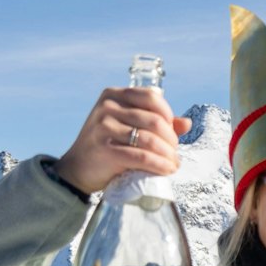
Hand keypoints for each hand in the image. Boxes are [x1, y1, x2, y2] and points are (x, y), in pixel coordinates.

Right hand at [56, 88, 191, 195]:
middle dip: (171, 140)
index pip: (152, 97)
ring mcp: (104, 126)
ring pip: (150, 139)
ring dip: (168, 154)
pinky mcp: (105, 149)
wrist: (78, 168)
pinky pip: (141, 156)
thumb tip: (187, 123)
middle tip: (174, 153)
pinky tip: (166, 170)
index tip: (172, 133)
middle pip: (154, 120)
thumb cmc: (107, 145)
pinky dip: (158, 165)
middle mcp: (107, 107)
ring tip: (173, 164)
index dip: (168, 115)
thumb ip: (156, 122)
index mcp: (114, 95)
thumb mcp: (128, 127)